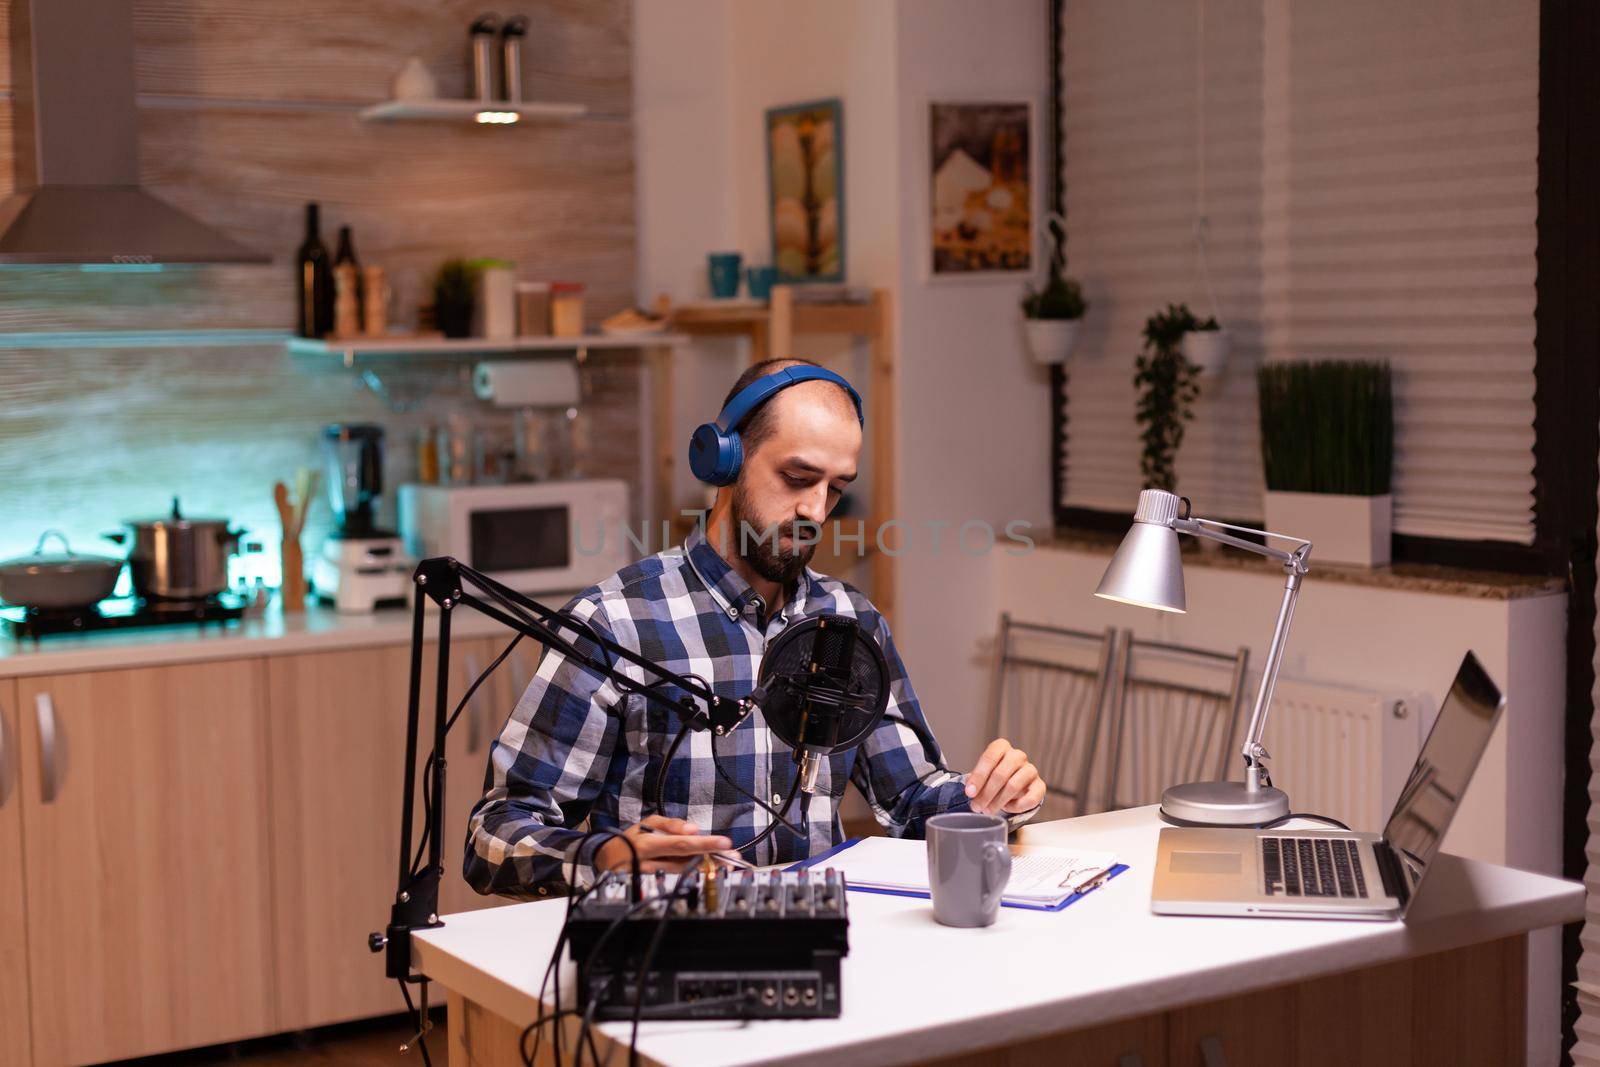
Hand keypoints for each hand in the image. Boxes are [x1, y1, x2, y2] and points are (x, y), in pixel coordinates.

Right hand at [593, 815, 733, 873]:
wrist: (606, 859)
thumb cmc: (632, 838)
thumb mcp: (649, 822)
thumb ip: (672, 825)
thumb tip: (694, 829)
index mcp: (649, 843)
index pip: (682, 844)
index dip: (705, 844)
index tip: (725, 843)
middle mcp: (649, 862)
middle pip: (685, 862)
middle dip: (712, 860)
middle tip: (734, 858)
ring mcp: (650, 879)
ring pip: (682, 875)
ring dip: (706, 870)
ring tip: (727, 865)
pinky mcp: (650, 889)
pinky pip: (675, 882)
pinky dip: (693, 878)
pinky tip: (708, 875)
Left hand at [964, 738, 1044, 814]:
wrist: (1014, 785)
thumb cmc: (995, 777)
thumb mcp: (983, 774)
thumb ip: (976, 780)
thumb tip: (970, 790)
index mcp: (1001, 747)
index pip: (989, 758)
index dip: (978, 776)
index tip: (970, 792)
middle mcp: (1017, 755)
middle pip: (1001, 774)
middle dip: (986, 793)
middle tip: (977, 806)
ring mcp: (1031, 770)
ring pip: (1014, 785)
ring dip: (998, 801)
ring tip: (988, 810)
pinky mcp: (1040, 786)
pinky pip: (1030, 798)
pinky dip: (1016, 806)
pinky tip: (1007, 808)